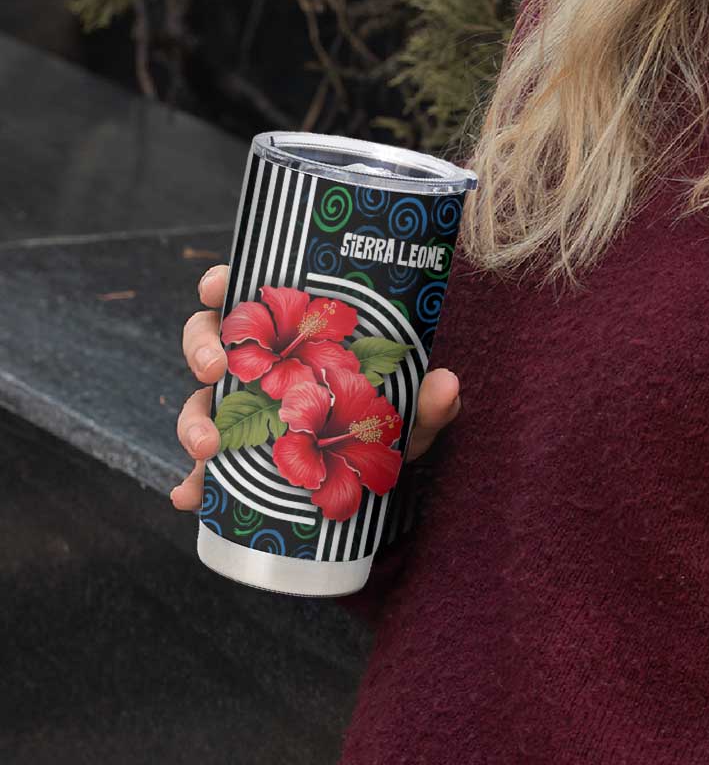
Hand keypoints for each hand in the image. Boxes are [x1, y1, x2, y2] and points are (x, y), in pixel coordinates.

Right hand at [169, 264, 461, 509]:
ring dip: (192, 420)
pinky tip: (189, 497)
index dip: (221, 285)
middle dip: (202, 349)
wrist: (378, 477)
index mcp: (292, 336)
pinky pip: (203, 469)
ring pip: (198, 402)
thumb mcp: (409, 413)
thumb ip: (427, 401)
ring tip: (206, 447)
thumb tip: (446, 384)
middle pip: (210, 341)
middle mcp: (260, 368)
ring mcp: (242, 414)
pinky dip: (191, 483)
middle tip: (215, 369)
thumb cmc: (388, 424)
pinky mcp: (235, 461)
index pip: (248, 297)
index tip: (216, 286)